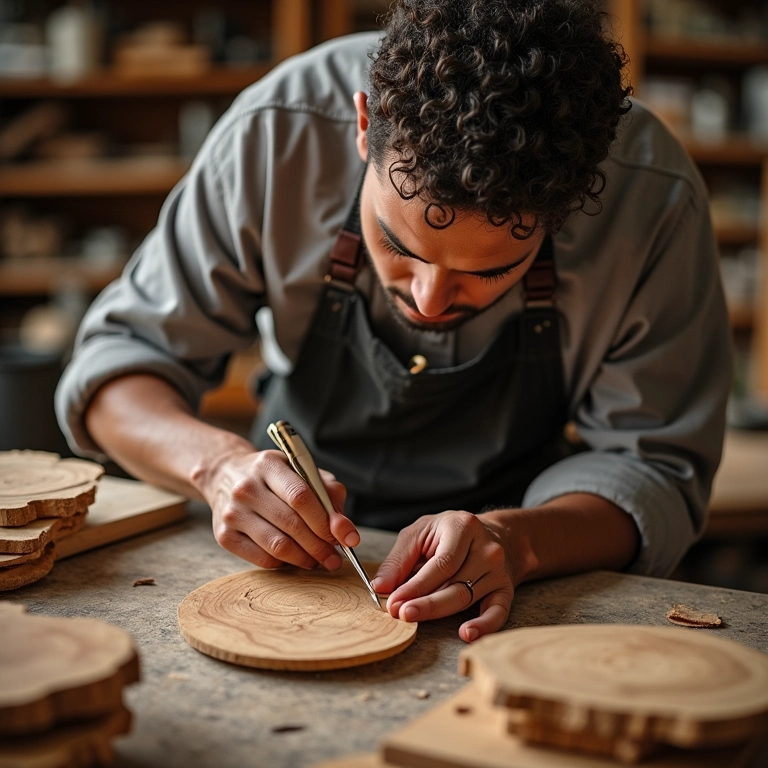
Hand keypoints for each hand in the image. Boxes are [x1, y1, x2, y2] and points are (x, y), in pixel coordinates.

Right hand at [197, 448, 359, 569]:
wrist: (225, 475)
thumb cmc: (273, 476)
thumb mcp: (301, 471)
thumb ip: (328, 493)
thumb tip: (344, 529)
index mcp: (268, 465)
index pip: (301, 496)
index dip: (326, 521)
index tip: (346, 538)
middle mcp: (246, 487)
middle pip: (291, 524)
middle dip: (320, 545)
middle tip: (335, 557)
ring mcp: (232, 513)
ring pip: (278, 546)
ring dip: (305, 559)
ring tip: (320, 561)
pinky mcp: (224, 536)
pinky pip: (262, 559)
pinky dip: (285, 564)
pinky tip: (296, 559)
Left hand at [371, 511, 514, 642]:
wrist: (496, 534)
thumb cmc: (450, 533)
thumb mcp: (420, 533)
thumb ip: (399, 559)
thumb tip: (380, 586)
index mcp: (463, 527)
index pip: (440, 564)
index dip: (416, 586)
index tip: (394, 601)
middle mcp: (486, 549)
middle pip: (454, 584)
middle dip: (425, 603)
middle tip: (402, 614)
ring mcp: (498, 571)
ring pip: (467, 599)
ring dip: (439, 613)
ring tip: (415, 619)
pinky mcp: (506, 590)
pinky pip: (498, 613)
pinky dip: (484, 626)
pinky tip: (466, 633)